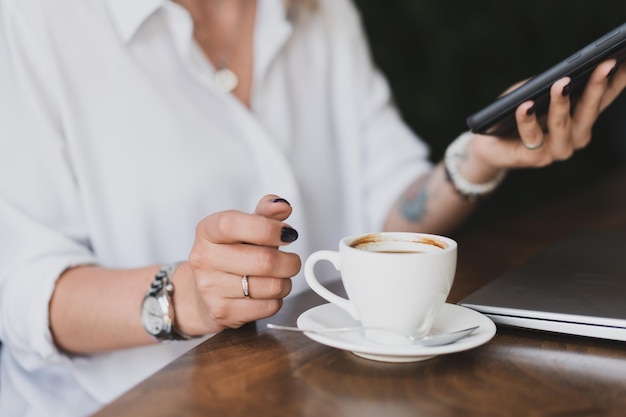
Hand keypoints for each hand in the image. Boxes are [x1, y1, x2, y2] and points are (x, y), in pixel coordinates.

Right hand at [173, 195, 301, 335]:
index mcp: (207, 231)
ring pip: (271, 286)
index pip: (233, 224)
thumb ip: (265, 213)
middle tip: (290, 261)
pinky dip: (276, 300)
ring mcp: (210, 288)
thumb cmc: (228, 255)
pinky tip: (266, 293)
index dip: (267, 228)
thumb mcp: (243, 228)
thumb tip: (282, 206)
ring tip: (277, 277)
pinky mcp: (222, 312)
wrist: (202, 292)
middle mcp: (204, 258)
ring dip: (285, 282)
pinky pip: (268, 307)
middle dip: (289, 261)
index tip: (287, 233)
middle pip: (264, 261)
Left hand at [466, 59, 625, 180]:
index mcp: (582, 118)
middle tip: (605, 64)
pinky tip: (526, 105)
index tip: (623, 59)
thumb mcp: (533, 92)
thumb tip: (562, 73)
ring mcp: (557, 149)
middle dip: (598, 86)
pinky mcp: (535, 159)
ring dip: (561, 103)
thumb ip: (548, 83)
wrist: (489, 146)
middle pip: (589, 110)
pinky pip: (532, 137)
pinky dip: (528, 120)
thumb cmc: (514, 113)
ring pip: (562, 124)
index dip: (617, 80)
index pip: (604, 97)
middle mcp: (576, 136)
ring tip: (561, 83)